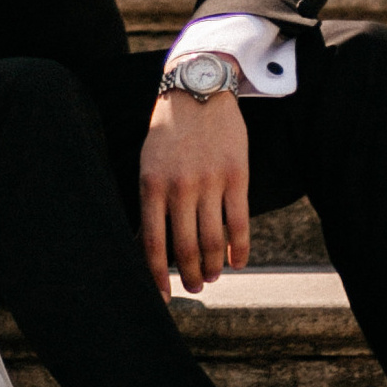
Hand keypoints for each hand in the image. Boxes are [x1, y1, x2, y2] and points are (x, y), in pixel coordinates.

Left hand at [139, 84, 248, 297]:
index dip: (158, 276)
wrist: (198, 90)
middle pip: (186, 248)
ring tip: (214, 276)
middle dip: (191, 275)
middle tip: (196, 287)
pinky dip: (239, 249)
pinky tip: (238, 262)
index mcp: (152, 185)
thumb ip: (150, 201)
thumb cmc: (168, 131)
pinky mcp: (237, 176)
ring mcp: (210, 182)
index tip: (163, 297)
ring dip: (214, 266)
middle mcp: (180, 187)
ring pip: (213, 240)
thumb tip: (147, 245)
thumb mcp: (148, 163)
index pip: (153, 244)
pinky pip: (238, 223)